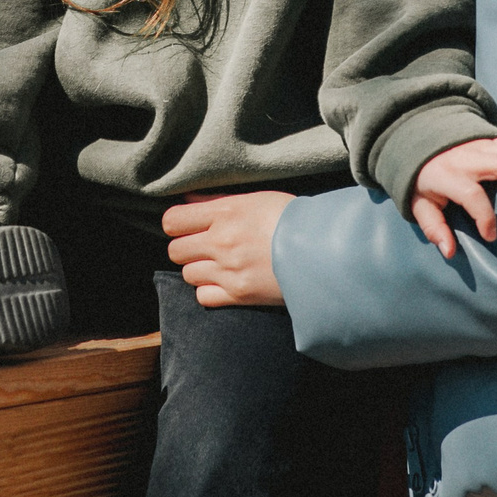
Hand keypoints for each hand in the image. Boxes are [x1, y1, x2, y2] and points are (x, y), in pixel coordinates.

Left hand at [162, 191, 293, 307]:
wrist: (323, 251)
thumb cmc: (293, 219)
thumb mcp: (255, 199)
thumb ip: (217, 201)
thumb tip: (188, 200)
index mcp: (225, 214)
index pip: (173, 221)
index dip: (177, 224)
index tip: (187, 226)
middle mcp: (221, 242)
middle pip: (175, 250)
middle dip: (186, 248)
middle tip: (204, 246)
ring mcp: (228, 271)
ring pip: (187, 274)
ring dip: (199, 269)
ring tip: (219, 264)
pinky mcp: (239, 295)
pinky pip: (203, 297)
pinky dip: (209, 291)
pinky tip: (224, 282)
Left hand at [408, 137, 496, 258]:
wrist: (419, 143)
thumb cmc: (423, 181)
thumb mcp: (420, 205)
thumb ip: (434, 228)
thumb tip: (449, 251)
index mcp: (446, 175)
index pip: (472, 196)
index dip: (486, 219)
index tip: (490, 235)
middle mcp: (465, 158)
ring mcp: (479, 145)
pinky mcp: (489, 139)